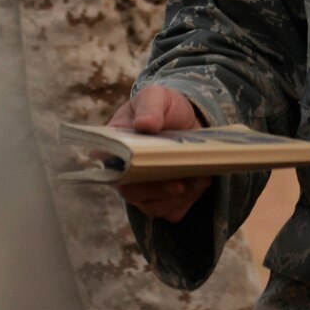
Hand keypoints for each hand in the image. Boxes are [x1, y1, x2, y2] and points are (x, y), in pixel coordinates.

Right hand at [109, 86, 212, 223]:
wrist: (187, 121)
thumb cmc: (164, 108)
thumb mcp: (157, 97)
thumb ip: (150, 107)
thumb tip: (144, 124)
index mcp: (114, 146)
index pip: (110, 164)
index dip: (128, 170)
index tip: (151, 167)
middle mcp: (123, 173)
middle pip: (131, 192)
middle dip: (159, 189)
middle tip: (181, 183)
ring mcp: (140, 191)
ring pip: (153, 207)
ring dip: (179, 196)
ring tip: (200, 176)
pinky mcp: (161, 202)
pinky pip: (171, 213)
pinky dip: (187, 202)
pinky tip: (199, 183)